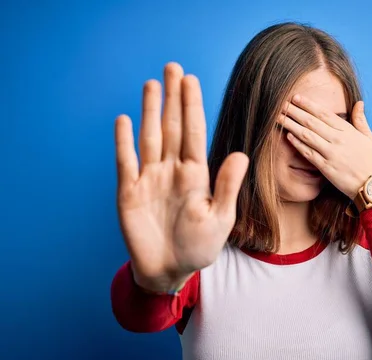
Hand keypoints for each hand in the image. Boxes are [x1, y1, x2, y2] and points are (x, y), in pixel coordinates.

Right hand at [115, 62, 248, 291]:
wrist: (170, 270)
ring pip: (150, 137)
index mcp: (196, 175)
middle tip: (172, 68)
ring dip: (150, 112)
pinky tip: (125, 119)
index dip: (192, 107)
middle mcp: (172, 171)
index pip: (193, 133)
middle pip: (172, 127)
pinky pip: (126, 162)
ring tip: (152, 85)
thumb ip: (227, 187)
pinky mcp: (128, 192)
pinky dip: (123, 141)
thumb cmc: (198, 247)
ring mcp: (149, 179)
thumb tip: (240, 155)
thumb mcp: (219, 219)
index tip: (191, 81)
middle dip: (172, 98)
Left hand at [277, 95, 371, 198]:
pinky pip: (308, 153)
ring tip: (279, 117)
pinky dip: (297, 144)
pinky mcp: (326, 167)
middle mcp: (337, 140)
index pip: (324, 113)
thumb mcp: (370, 138)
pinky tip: (288, 136)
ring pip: (307, 135)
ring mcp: (331, 154)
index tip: (296, 97)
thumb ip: (361, 120)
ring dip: (291, 125)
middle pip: (312, 122)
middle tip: (281, 103)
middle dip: (295, 111)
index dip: (308, 104)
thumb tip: (359, 103)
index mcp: (348, 131)